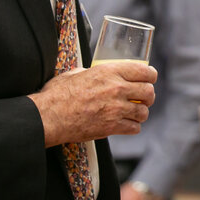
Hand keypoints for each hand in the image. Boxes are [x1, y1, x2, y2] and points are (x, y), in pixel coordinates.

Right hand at [28, 61, 156, 146]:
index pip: (143, 71)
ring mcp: (115, 109)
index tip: (150, 78)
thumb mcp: (77, 73)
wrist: (49, 117)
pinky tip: (126, 124)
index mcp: (109, 72)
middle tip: (144, 98)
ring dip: (140, 113)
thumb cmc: (58, 94)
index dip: (151, 75)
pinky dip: (132, 127)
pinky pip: (134, 128)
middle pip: (148, 92)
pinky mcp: (112, 127)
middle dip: (148, 95)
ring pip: (143, 112)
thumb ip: (93, 72)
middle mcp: (116, 89)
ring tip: (134, 113)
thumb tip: (98, 72)